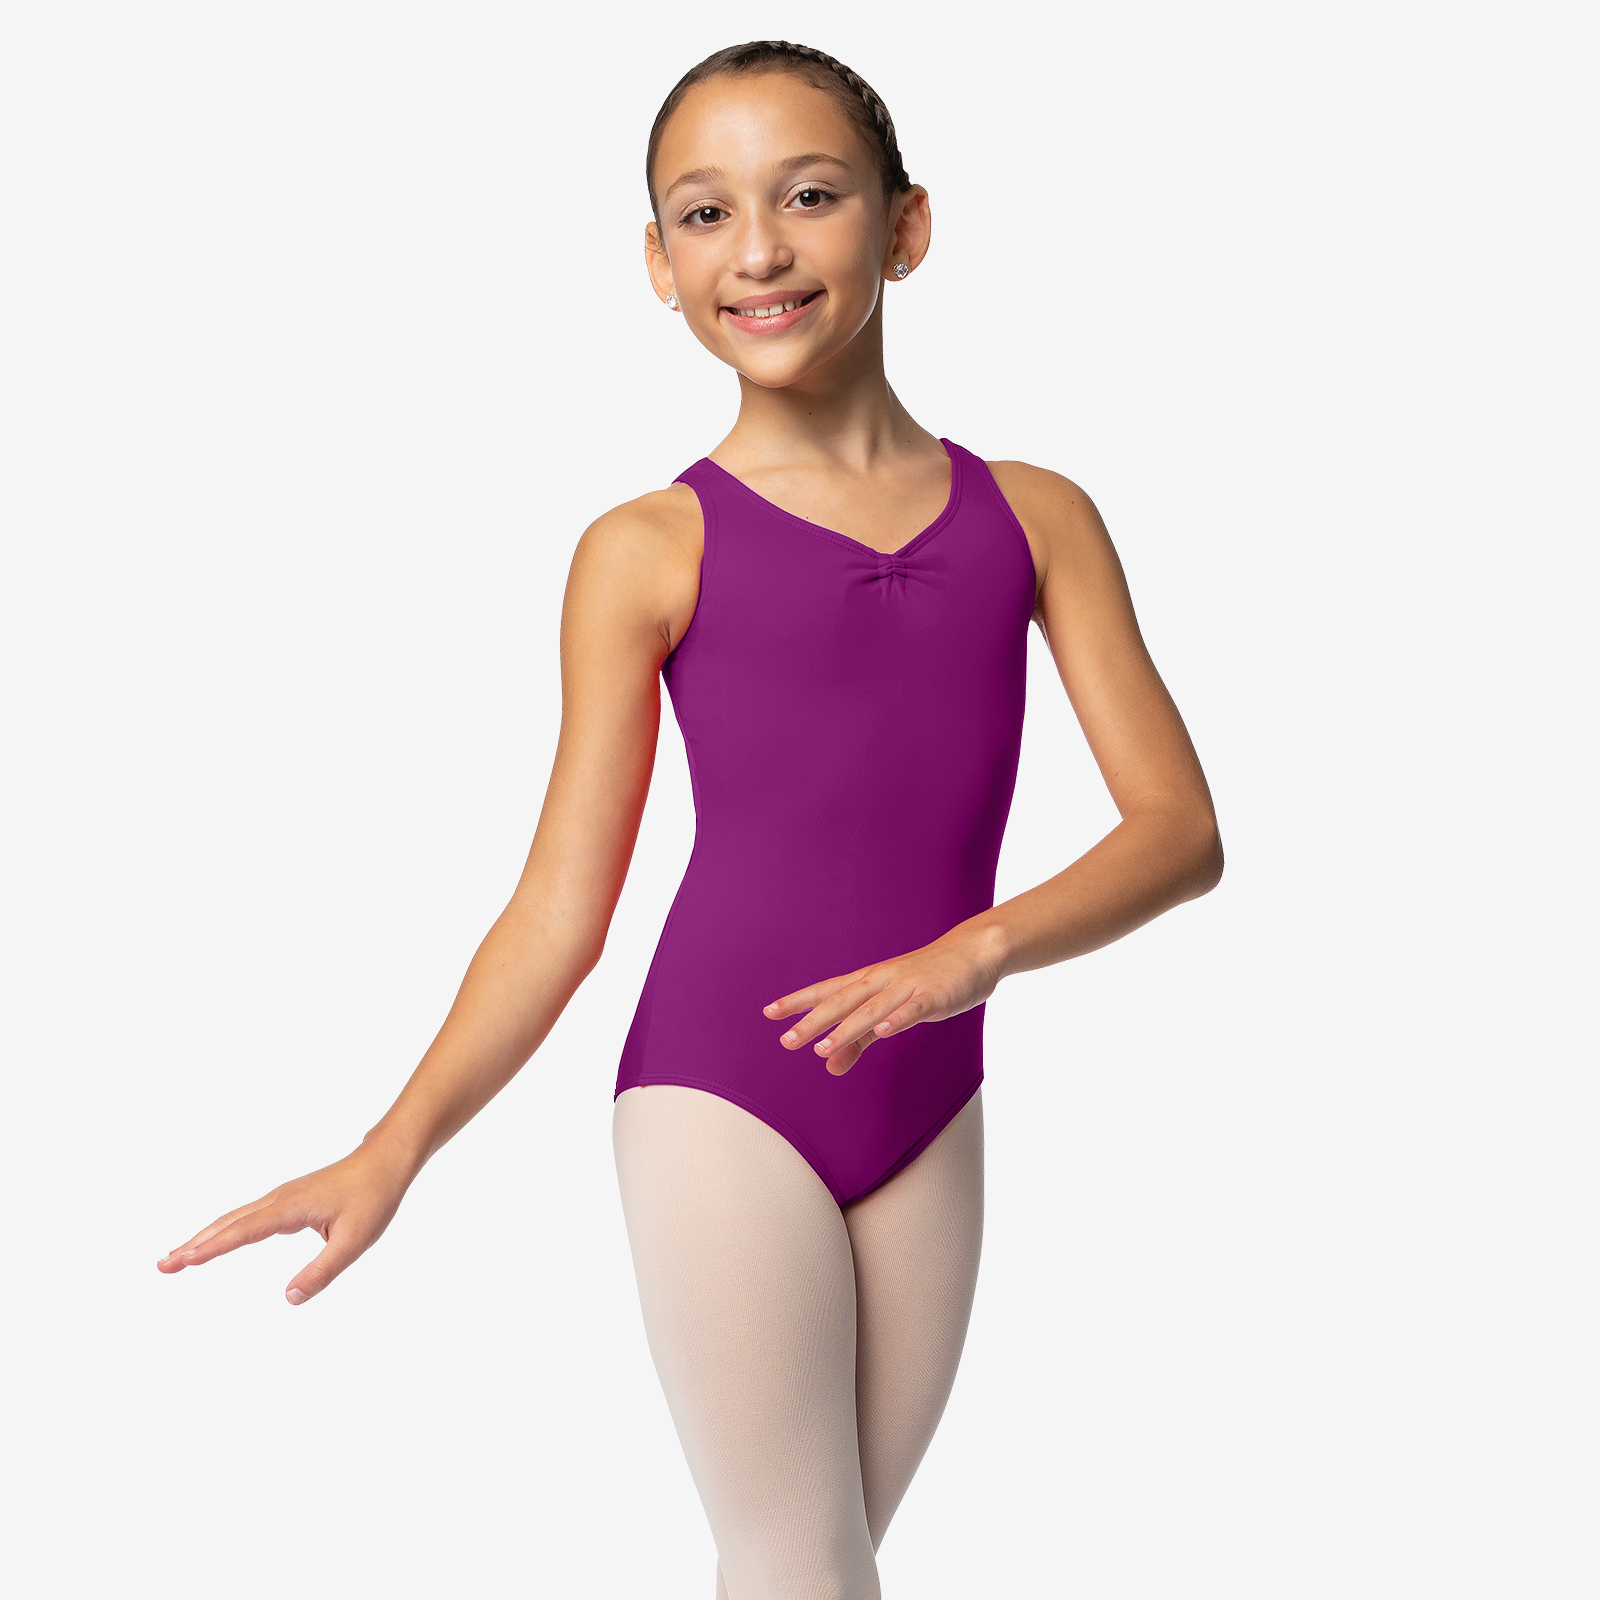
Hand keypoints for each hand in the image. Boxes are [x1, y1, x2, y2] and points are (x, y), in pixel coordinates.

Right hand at [156, 1139, 415, 1304]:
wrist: (386, 1159)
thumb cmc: (374, 1196)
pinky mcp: (288, 1200)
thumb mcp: (354, 1240)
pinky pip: (247, 1217)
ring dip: (204, 1237)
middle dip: (194, 1245)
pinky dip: (223, 1230)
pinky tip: (216, 1241)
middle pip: (227, 1223)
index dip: (213, 1247)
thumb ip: (322, 1271)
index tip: (183, 1260)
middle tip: (162, 1266)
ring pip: (234, 1218)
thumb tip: (288, 1299)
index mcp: (291, 1207)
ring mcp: (281, 1198)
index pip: (243, 1231)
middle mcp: (279, 1199)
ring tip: (175, 1258)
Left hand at [762, 925, 1005, 1075]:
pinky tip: (883, 1032)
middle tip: (786, 1041)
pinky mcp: (933, 995)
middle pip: (841, 1001)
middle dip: (812, 1021)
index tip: (769, 1012)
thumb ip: (858, 1039)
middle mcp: (881, 980)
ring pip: (871, 1009)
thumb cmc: (927, 980)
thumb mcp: (888, 1010)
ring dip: (846, 1028)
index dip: (798, 1001)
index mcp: (868, 981)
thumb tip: (829, 1066)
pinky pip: (913, 1009)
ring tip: (823, 1048)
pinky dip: (897, 1020)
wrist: (974, 952)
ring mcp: (907, 986)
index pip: (826, 991)